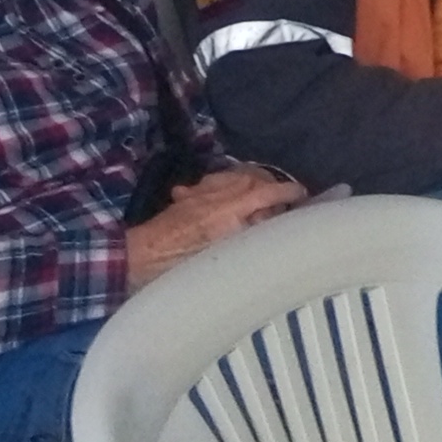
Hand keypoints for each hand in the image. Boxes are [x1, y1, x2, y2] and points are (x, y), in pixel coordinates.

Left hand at [123, 164, 304, 291]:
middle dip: (273, 183)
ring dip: (252, 180)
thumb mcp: (224, 257)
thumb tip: (273, 219)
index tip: (305, 195)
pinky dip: (227, 185)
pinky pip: (213, 182)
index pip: (268, 192)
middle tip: (286, 199)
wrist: (136, 260)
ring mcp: (199, 194)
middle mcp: (216, 195)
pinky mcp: (185, 198)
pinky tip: (227, 197)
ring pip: (234, 174)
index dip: (290, 192)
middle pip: (253, 177)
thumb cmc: (180, 267)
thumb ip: (251, 234)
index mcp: (228, 210)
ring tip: (262, 194)